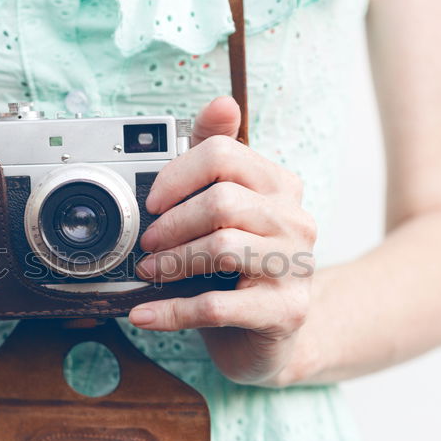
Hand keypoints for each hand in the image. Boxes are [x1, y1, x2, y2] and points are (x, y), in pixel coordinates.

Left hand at [128, 96, 316, 385]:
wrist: (273, 337)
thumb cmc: (240, 271)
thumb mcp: (227, 214)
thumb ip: (216, 162)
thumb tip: (221, 102)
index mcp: (279, 187)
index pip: (225, 155)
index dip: (177, 175)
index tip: (151, 202)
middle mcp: (295, 220)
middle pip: (222, 201)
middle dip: (171, 223)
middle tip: (145, 244)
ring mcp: (296, 267)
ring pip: (222, 249)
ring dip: (171, 262)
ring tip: (148, 273)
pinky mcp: (285, 311)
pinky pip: (217, 306)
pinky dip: (171, 311)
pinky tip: (145, 313)